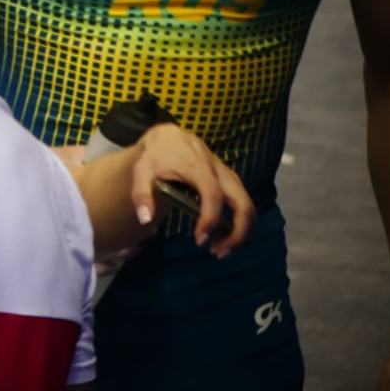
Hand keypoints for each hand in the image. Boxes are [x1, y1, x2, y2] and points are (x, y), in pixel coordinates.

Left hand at [129, 124, 254, 256]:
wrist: (170, 137)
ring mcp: (228, 176)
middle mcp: (220, 172)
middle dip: (237, 233)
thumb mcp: (142, 171)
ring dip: (240, 231)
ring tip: (219, 250)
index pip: (213, 196)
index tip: (199, 240)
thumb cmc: (157, 156)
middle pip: (243, 204)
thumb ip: (141, 194)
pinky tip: (220, 236)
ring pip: (248, 206)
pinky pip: (242, 203)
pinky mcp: (230, 181)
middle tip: (218, 253)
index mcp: (200, 169)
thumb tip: (145, 219)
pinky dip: (238, 223)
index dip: (210, 219)